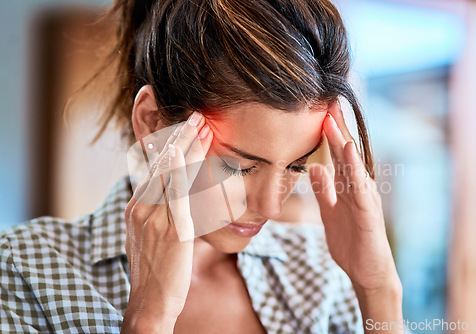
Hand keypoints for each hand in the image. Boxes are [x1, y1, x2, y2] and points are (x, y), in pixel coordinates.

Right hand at [121, 112, 212, 332]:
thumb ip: (157, 212)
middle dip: (180, 138)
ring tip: (202, 125)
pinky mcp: (171, 230)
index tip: (186, 128)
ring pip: (171, 174)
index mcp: (136, 207)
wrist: (150, 302)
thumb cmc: (155, 270)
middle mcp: (141, 208)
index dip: (172, 146)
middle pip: (162, 165)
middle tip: (197, 116)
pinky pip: (177, 196)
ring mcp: (154, 218)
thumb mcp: (149, 236)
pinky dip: (182, 172)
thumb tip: (171, 196)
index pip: (155, 169)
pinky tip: (188, 153)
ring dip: (187, 146)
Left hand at [309, 104, 400, 293]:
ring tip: (333, 119)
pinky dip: (354, 168)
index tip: (319, 110)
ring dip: (343, 141)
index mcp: (349, 186)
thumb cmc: (352, 241)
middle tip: (326, 101)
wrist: (368, 272)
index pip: (338, 154)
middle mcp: (359, 187)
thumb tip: (314, 168)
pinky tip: (348, 151)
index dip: (329, 133)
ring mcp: (366, 198)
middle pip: (346, 153)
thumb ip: (324, 190)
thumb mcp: (331, 212)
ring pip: (353, 165)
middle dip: (336, 128)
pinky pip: (360, 187)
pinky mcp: (368, 212)